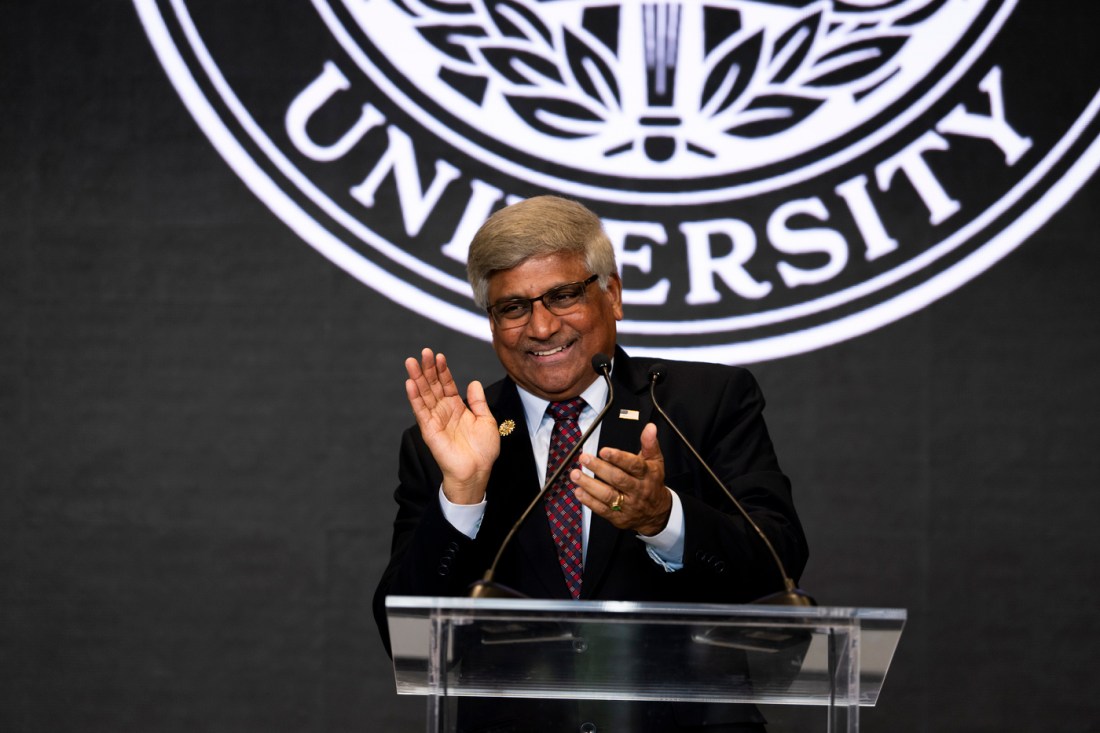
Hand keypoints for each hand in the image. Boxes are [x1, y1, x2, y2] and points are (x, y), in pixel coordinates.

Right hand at [405, 348, 499, 503]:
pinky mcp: (429, 430)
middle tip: (423, 352)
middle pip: (433, 386)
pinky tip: (410, 383)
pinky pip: (420, 411)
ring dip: (417, 378)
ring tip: (412, 362)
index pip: (447, 384)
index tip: (439, 355)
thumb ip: (478, 401)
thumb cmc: (483, 450)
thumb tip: (473, 382)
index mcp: (457, 407)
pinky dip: (414, 397)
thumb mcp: (486, 420)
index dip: (442, 370)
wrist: (477, 471)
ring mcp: (435, 419)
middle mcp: (444, 411)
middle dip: (428, 369)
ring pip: (424, 395)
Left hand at [570, 422, 671, 535]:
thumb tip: (650, 427)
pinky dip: (589, 501)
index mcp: (647, 475)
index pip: (634, 465)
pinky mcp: (619, 517)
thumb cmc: (652, 482)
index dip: (618, 458)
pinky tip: (579, 491)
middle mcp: (638, 490)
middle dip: (599, 468)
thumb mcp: (655, 462)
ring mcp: (628, 505)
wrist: (657, 513)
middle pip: (618, 479)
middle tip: (584, 458)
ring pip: (608, 495)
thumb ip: (650, 444)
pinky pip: (602, 509)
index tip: (604, 451)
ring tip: (576, 474)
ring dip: (589, 485)